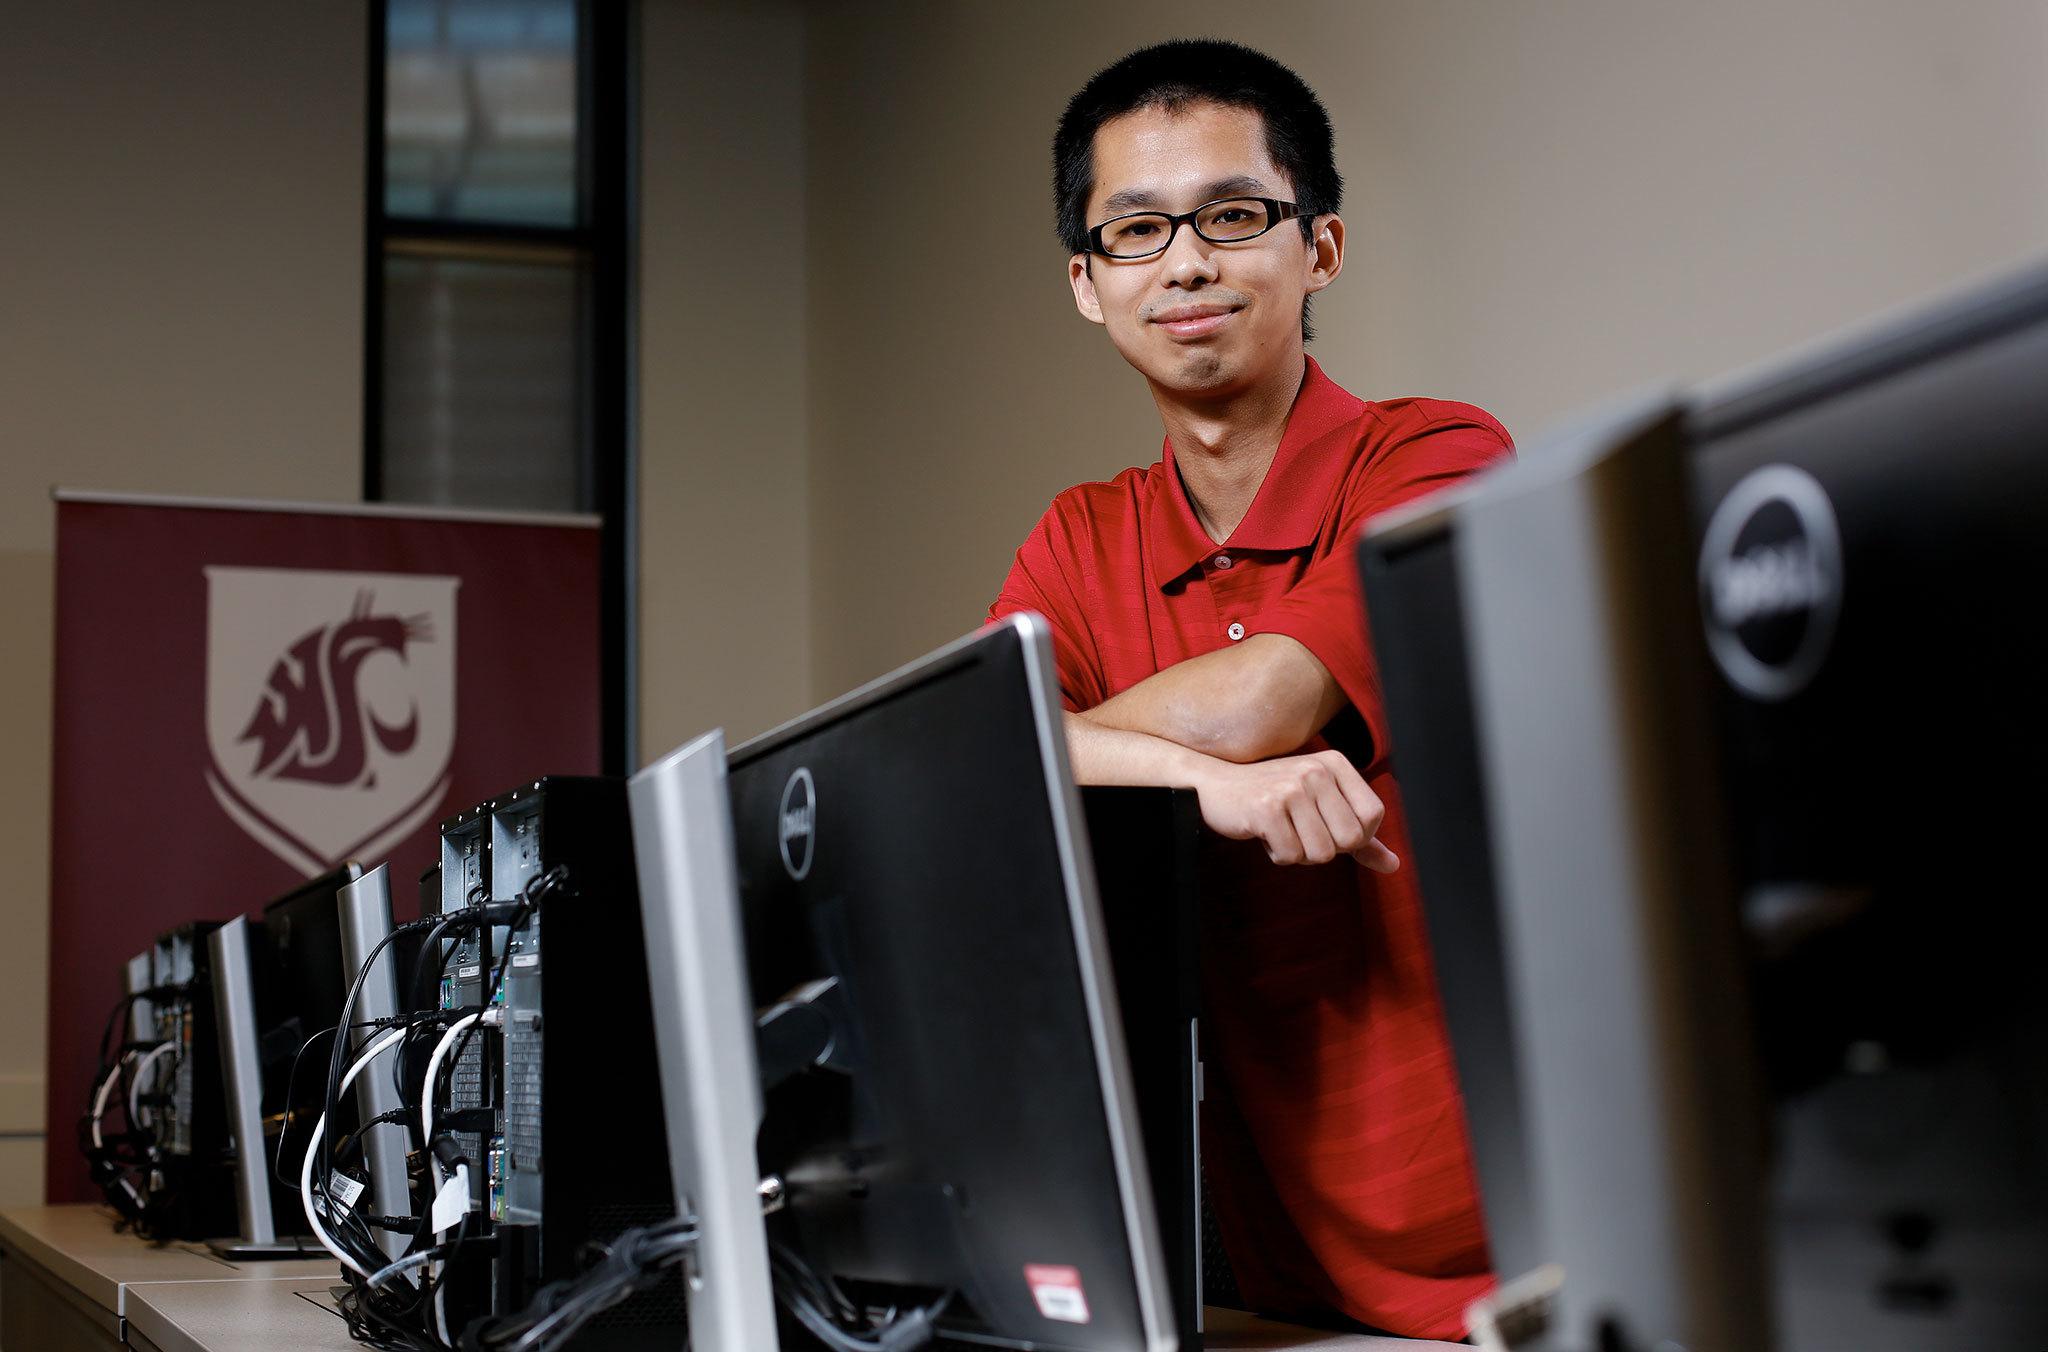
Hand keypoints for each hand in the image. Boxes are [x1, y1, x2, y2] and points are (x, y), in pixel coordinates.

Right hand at [1189, 750, 1400, 871]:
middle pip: (1349, 839)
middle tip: (1300, 831)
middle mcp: (1316, 770)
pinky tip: (1265, 833)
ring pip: (1321, 853)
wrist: (1216, 787)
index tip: (1328, 827)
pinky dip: (1277, 854)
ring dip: (1299, 852)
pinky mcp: (1267, 809)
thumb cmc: (1275, 799)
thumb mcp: (1321, 807)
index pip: (1373, 816)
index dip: (1355, 836)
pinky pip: (1290, 856)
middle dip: (1325, 848)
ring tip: (1282, 830)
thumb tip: (1393, 865)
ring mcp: (1291, 788)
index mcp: (1335, 764)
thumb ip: (1360, 837)